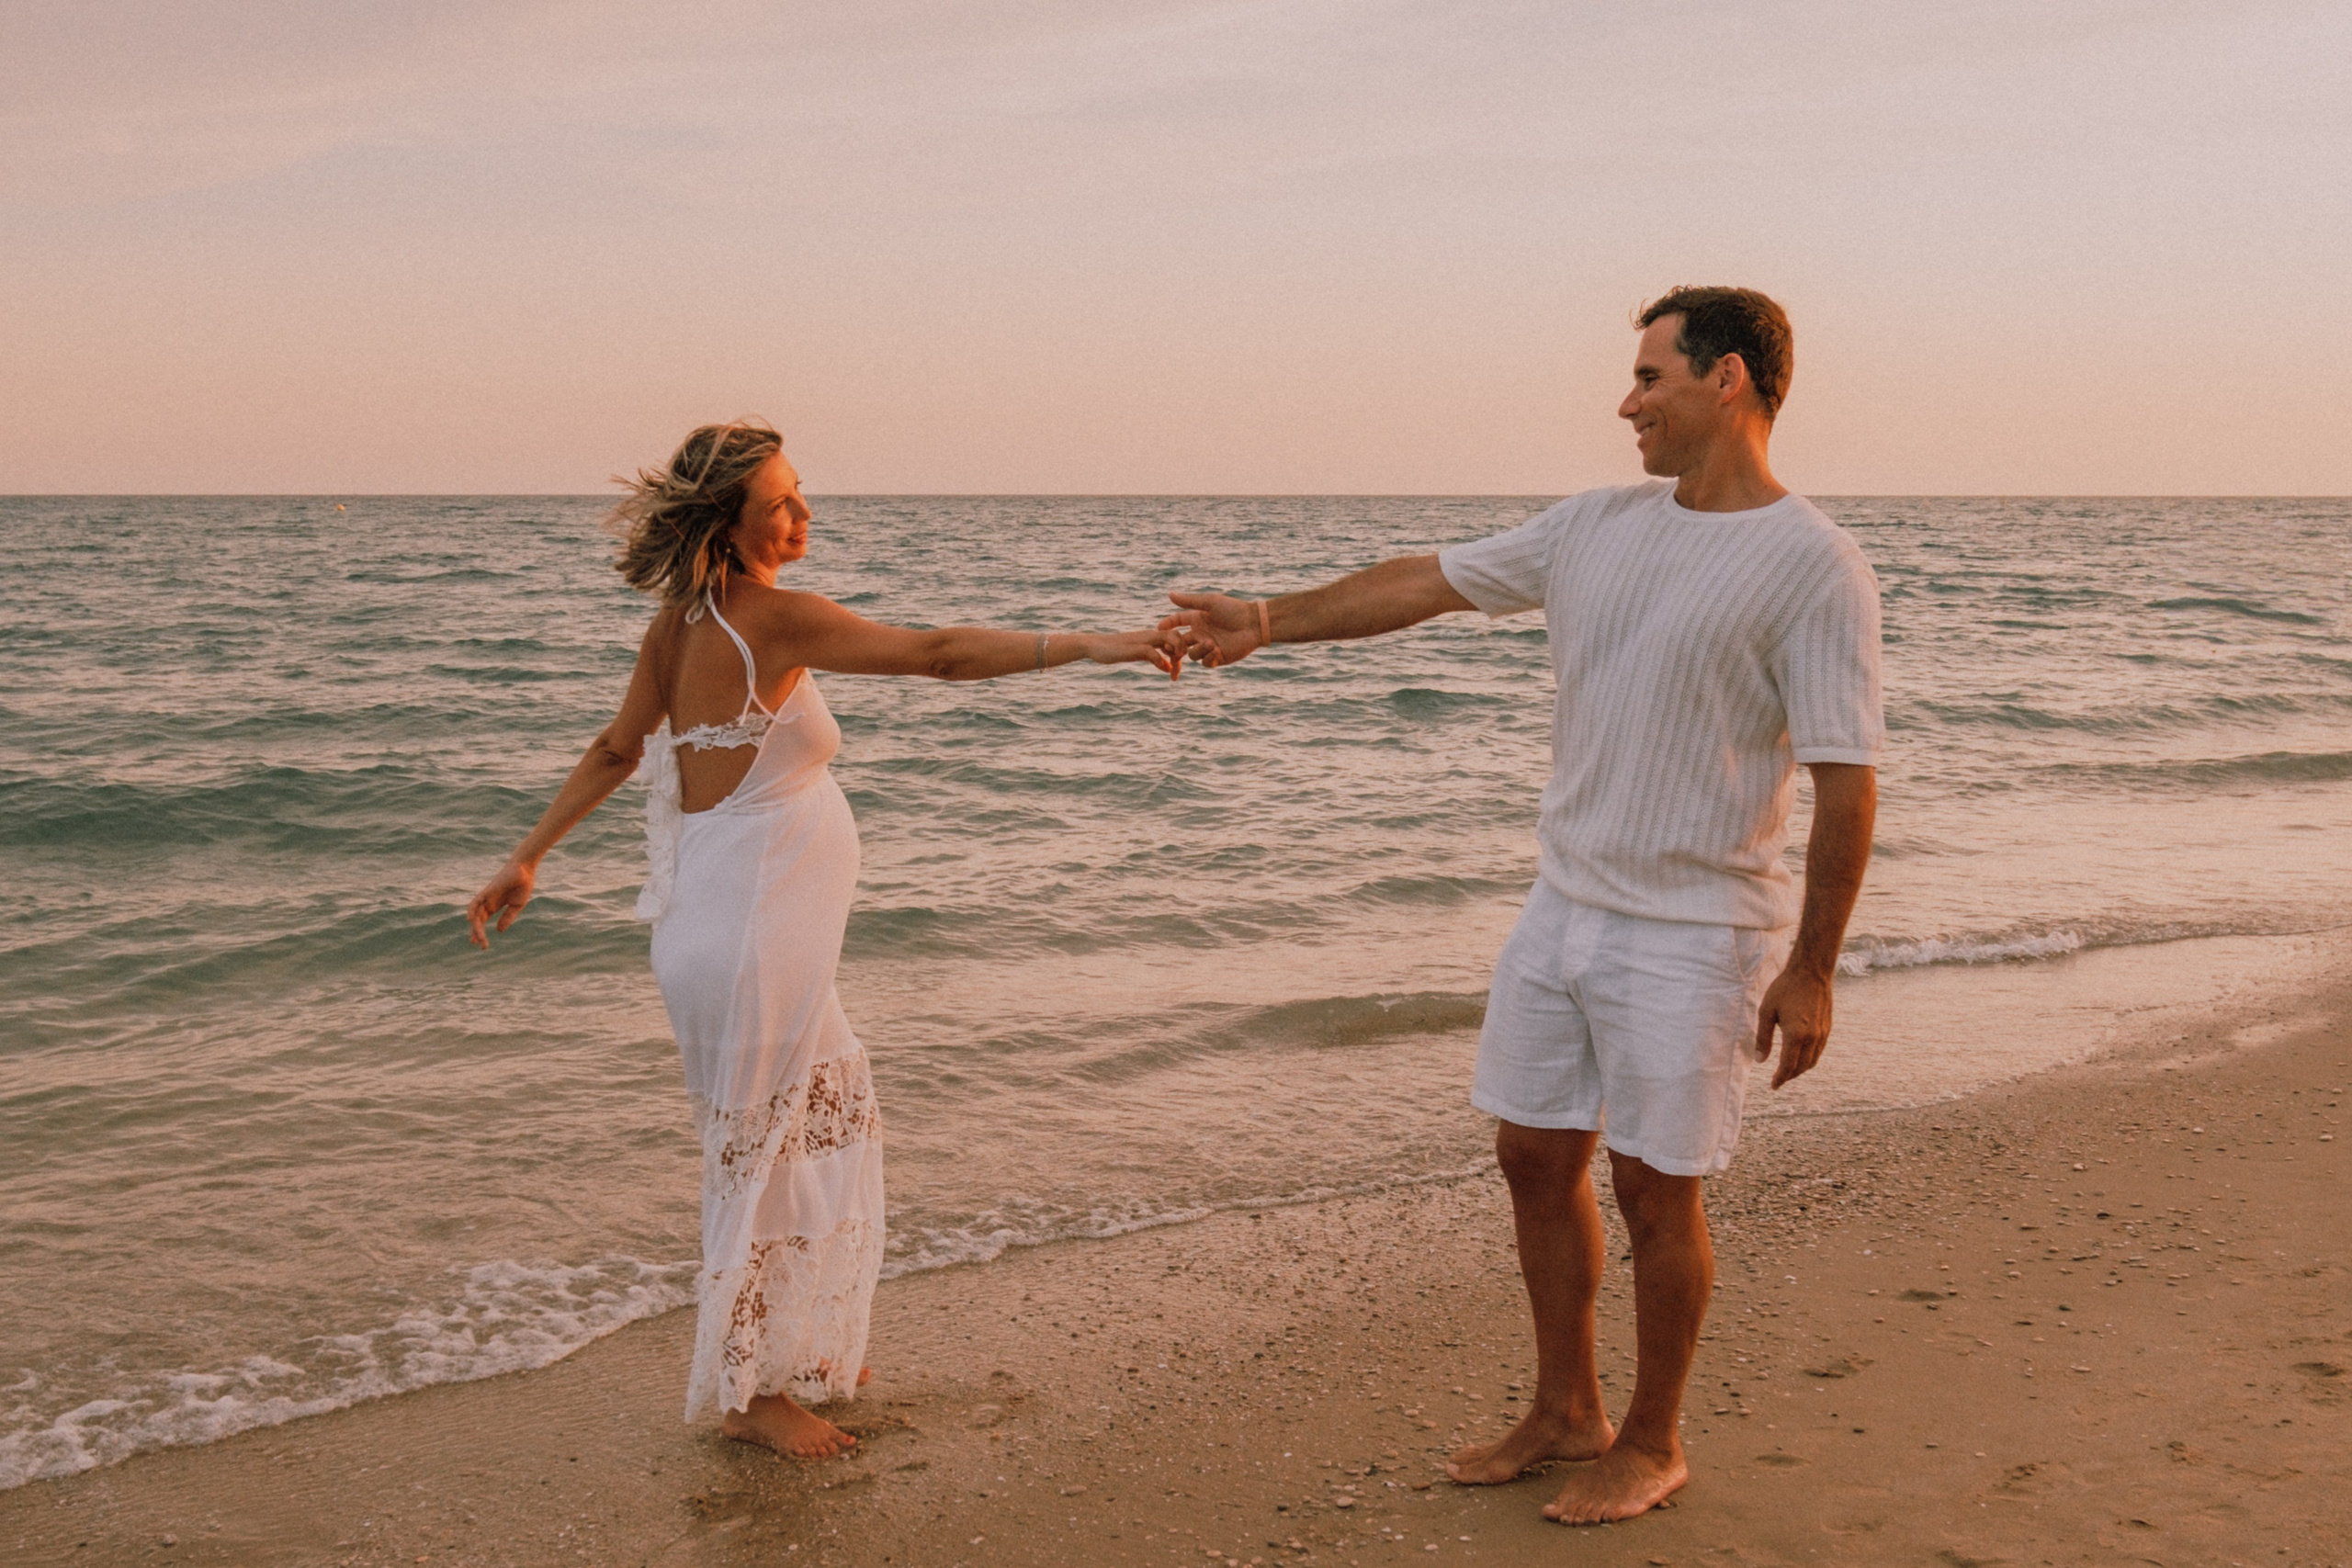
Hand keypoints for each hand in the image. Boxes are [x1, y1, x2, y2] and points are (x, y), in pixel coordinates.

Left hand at [467, 860, 536, 948]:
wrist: (524, 871)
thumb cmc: (522, 886)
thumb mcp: (516, 906)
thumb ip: (507, 918)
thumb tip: (498, 931)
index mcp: (494, 906)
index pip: (483, 921)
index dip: (480, 933)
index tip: (481, 945)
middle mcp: (487, 903)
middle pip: (478, 921)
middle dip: (478, 934)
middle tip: (482, 947)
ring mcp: (486, 897)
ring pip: (476, 915)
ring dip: (476, 928)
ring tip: (476, 939)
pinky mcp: (487, 892)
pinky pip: (475, 902)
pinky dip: (471, 910)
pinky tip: (470, 920)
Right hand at [1083, 627, 1187, 678]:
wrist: (1096, 645)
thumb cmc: (1116, 650)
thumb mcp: (1139, 655)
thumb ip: (1154, 659)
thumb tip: (1168, 667)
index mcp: (1152, 636)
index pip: (1176, 637)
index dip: (1181, 652)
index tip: (1176, 670)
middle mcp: (1150, 635)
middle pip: (1177, 635)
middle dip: (1182, 652)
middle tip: (1177, 670)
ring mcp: (1143, 640)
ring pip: (1170, 639)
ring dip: (1176, 654)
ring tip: (1172, 670)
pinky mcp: (1135, 648)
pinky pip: (1153, 652)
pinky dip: (1161, 662)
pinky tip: (1162, 670)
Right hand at [1159, 592, 1263, 667]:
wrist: (1254, 624)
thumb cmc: (1234, 610)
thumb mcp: (1210, 603)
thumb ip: (1189, 602)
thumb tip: (1169, 595)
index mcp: (1197, 619)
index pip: (1176, 622)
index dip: (1166, 625)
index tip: (1158, 628)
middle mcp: (1200, 634)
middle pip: (1178, 643)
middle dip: (1173, 646)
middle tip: (1171, 647)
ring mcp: (1208, 647)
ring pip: (1191, 655)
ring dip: (1198, 649)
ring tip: (1211, 643)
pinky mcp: (1217, 658)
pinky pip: (1205, 662)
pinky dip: (1208, 656)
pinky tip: (1217, 649)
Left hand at [1753, 962, 1832, 1088]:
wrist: (1811, 972)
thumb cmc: (1785, 989)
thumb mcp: (1767, 1011)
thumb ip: (1763, 1037)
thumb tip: (1761, 1060)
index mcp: (1796, 1035)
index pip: (1788, 1066)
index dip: (1780, 1078)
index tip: (1773, 1086)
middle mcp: (1812, 1037)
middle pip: (1801, 1067)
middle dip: (1789, 1076)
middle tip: (1778, 1080)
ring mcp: (1823, 1034)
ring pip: (1812, 1061)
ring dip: (1800, 1070)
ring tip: (1788, 1071)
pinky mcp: (1828, 1028)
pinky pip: (1819, 1051)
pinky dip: (1809, 1059)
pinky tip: (1800, 1056)